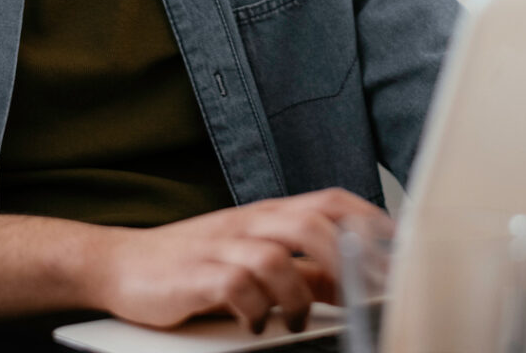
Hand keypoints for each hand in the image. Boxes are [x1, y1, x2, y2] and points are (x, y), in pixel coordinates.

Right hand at [87, 188, 390, 333]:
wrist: (124, 263)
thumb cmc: (193, 261)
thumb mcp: (252, 257)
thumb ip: (300, 268)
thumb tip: (348, 282)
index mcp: (268, 214)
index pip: (330, 201)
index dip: (369, 220)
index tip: (400, 248)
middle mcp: (250, 223)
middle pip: (312, 223)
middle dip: (349, 256)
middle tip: (367, 293)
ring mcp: (223, 245)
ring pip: (279, 255)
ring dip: (300, 295)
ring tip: (297, 320)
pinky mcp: (198, 274)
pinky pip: (239, 285)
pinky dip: (257, 309)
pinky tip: (255, 324)